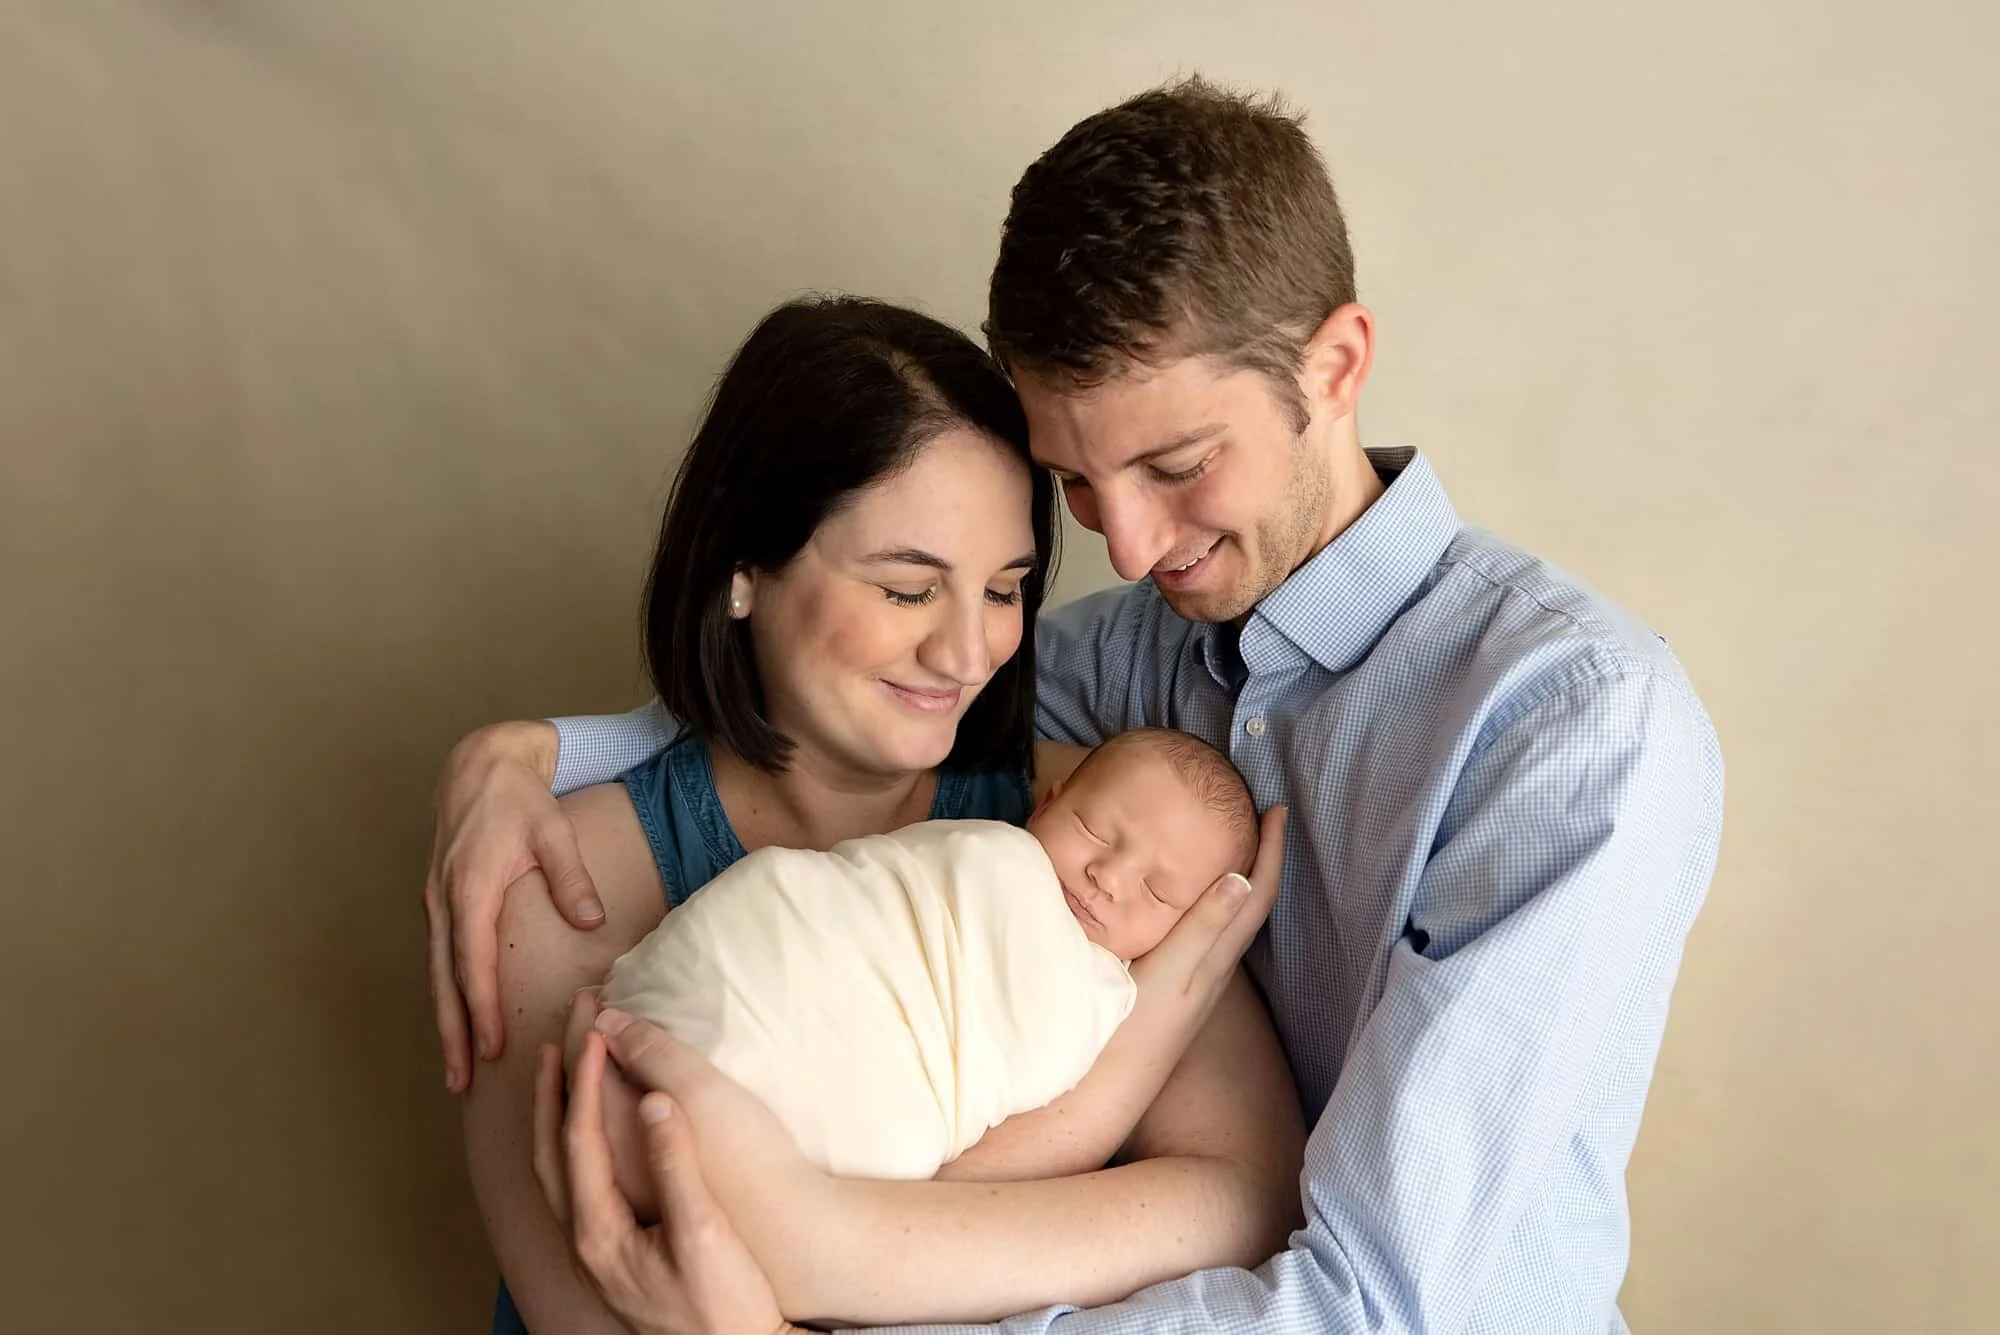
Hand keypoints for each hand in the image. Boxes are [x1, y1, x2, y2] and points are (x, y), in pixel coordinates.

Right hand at [424, 720, 602, 1090]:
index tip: (491, 1049)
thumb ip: (571, 878)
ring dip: (445, 1019)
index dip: (481, 1010)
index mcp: (470, 888)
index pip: (473, 963)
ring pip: (437, 972)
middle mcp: (444, 901)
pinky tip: (457, 1016)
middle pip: (445, 981)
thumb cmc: (518, 796)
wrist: (479, 762)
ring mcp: (436, 901)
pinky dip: (446, 990)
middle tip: (459, 1082)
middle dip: (452, 1034)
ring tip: (455, 1066)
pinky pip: (440, 955)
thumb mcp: (552, 831)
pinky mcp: (439, 899)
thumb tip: (591, 922)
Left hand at [534, 1031, 793, 1334]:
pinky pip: (576, 1187)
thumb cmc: (725, 1305)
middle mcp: (585, 1243)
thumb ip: (675, 1166)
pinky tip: (593, 1139)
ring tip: (565, 1079)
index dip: (585, 1083)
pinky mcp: (613, 1257)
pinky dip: (574, 1147)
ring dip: (558, 1119)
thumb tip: (655, 1101)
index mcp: (599, 1232)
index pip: (579, 1140)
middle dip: (552, 1095)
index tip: (597, 1035)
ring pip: (558, 1173)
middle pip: (550, 1155)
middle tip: (558, 1043)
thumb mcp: (705, 1233)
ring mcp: (596, 1253)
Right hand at [1128, 805, 1286, 1030]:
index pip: (1257, 894)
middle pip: (1251, 903)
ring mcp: (1197, 979)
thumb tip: (1241, 877)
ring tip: (1223, 845)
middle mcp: (1215, 966)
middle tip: (1254, 816)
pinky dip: (1206, 900)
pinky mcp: (1176, 987)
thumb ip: (1202, 927)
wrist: (1109, 1089)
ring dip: (1235, 876)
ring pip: (1229, 917)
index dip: (1272, 851)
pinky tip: (1181, 899)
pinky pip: (1206, 931)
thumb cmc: (1134, 1028)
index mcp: (1216, 956)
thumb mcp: (1170, 972)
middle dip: (1259, 856)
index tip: (1277, 809)